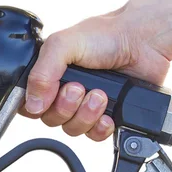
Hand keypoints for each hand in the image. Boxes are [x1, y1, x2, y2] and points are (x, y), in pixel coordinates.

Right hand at [22, 9, 170, 139]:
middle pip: (50, 119)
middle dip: (65, 107)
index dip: (35, 106)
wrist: (143, 41)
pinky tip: (108, 114)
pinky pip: (94, 136)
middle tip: (79, 88)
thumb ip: (41, 73)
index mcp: (48, 74)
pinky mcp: (106, 115)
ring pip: (71, 128)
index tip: (48, 96)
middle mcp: (64, 90)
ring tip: (100, 95)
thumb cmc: (104, 36)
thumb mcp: (62, 45)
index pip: (28, 103)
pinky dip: (100, 127)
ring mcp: (85, 104)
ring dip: (85, 115)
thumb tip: (32, 104)